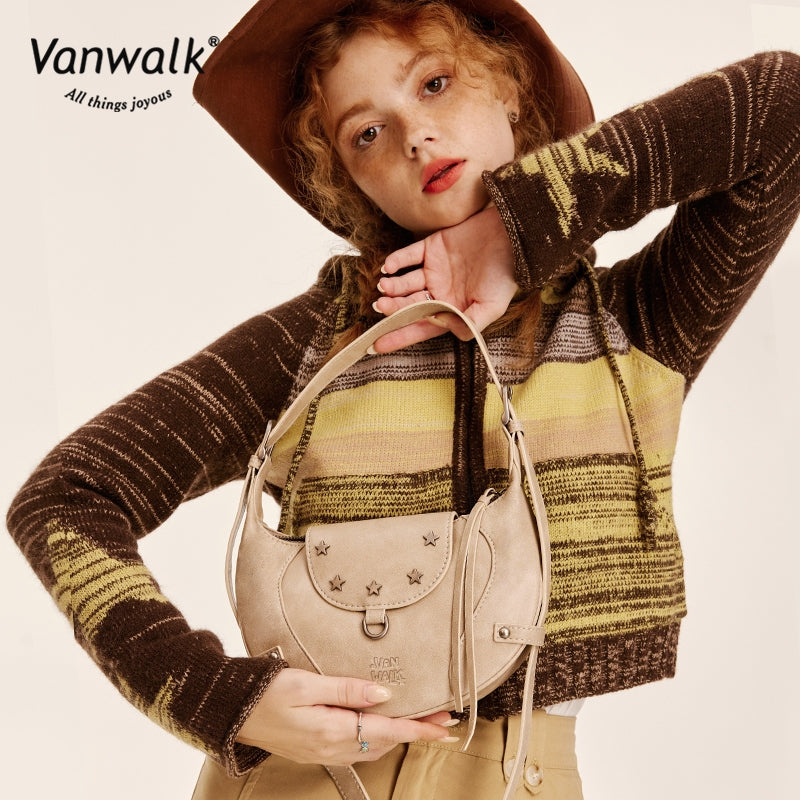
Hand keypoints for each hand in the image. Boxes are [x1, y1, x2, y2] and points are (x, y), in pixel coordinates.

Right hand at [236, 668, 455, 764]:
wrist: (233, 711)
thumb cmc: (265, 693)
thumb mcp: (306, 683)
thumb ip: (346, 689)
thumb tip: (383, 693)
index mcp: (332, 731)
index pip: (388, 730)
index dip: (419, 728)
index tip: (444, 727)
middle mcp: (332, 747)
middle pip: (386, 740)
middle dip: (416, 731)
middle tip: (442, 719)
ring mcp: (324, 751)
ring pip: (374, 745)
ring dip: (400, 734)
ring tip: (421, 722)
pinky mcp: (317, 748)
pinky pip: (358, 746)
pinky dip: (379, 737)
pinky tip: (384, 726)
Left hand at [372, 205, 517, 351]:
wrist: (512, 237)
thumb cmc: (505, 276)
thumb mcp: (491, 307)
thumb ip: (467, 323)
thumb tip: (438, 324)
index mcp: (451, 309)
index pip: (420, 327)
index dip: (399, 336)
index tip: (377, 345)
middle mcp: (439, 292)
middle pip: (408, 305)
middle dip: (392, 309)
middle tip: (380, 307)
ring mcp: (434, 270)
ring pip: (405, 282)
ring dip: (392, 286)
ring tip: (384, 287)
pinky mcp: (432, 247)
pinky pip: (408, 256)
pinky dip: (396, 261)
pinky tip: (389, 267)